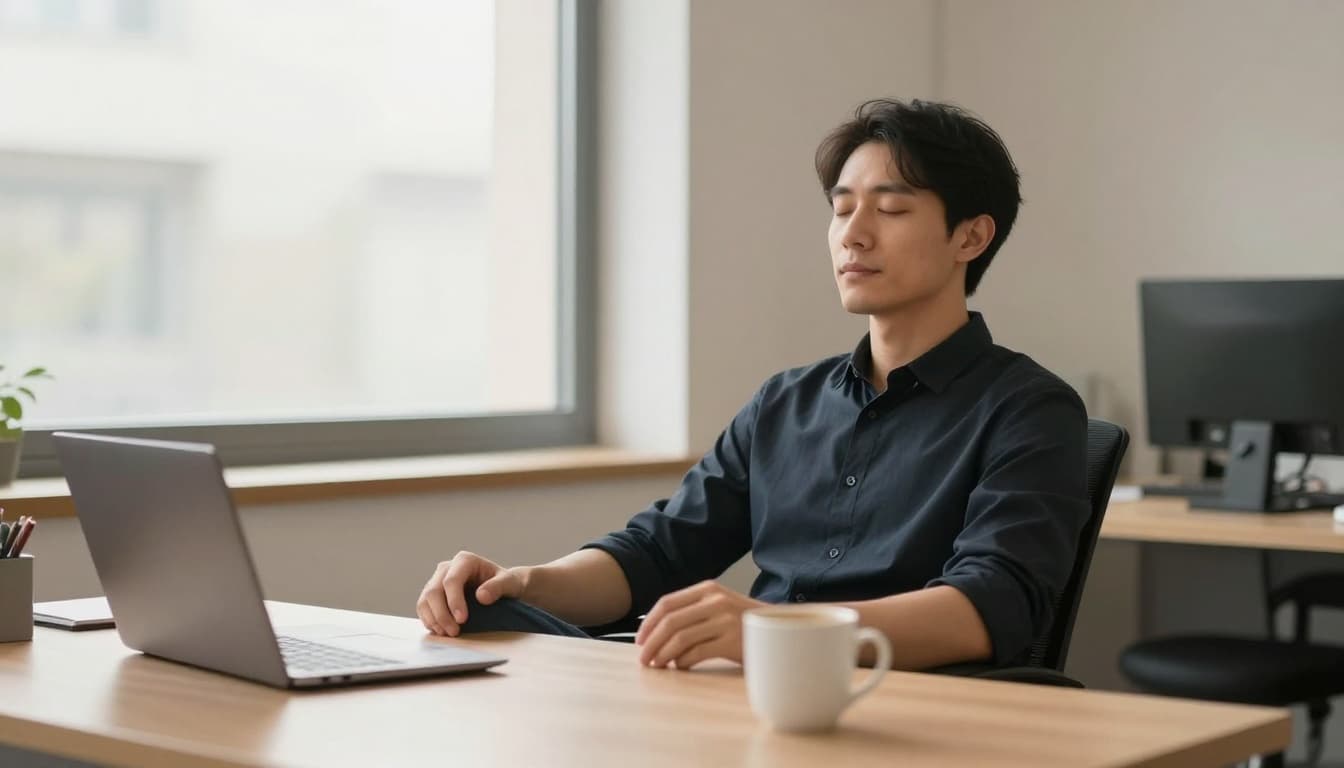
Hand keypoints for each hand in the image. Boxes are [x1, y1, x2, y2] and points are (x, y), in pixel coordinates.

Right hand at [416, 551, 524, 636]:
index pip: (452, 580)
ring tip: (448, 634)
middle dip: (442, 614)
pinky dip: (430, 621)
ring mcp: (437, 580)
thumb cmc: (506, 583)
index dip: (454, 601)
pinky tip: (441, 630)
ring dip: (434, 620)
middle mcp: (447, 568)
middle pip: (434, 591)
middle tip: (455, 632)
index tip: (462, 620)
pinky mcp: (433, 595)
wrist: (502, 588)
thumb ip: (498, 587)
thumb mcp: (509, 583)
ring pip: (425, 600)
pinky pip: (423, 608)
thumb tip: (481, 596)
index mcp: (464, 561)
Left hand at [635, 581, 763, 669]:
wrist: (781, 632)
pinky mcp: (732, 641)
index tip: (639, 640)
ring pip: (680, 638)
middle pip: (670, 621)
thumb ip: (692, 612)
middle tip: (643, 659)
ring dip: (663, 655)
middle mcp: (716, 600)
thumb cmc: (744, 624)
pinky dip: (683, 663)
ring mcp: (725, 620)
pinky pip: (696, 653)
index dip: (648, 623)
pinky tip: (680, 668)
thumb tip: (655, 634)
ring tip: (658, 666)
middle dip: (651, 642)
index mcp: (708, 589)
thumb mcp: (719, 607)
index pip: (667, 603)